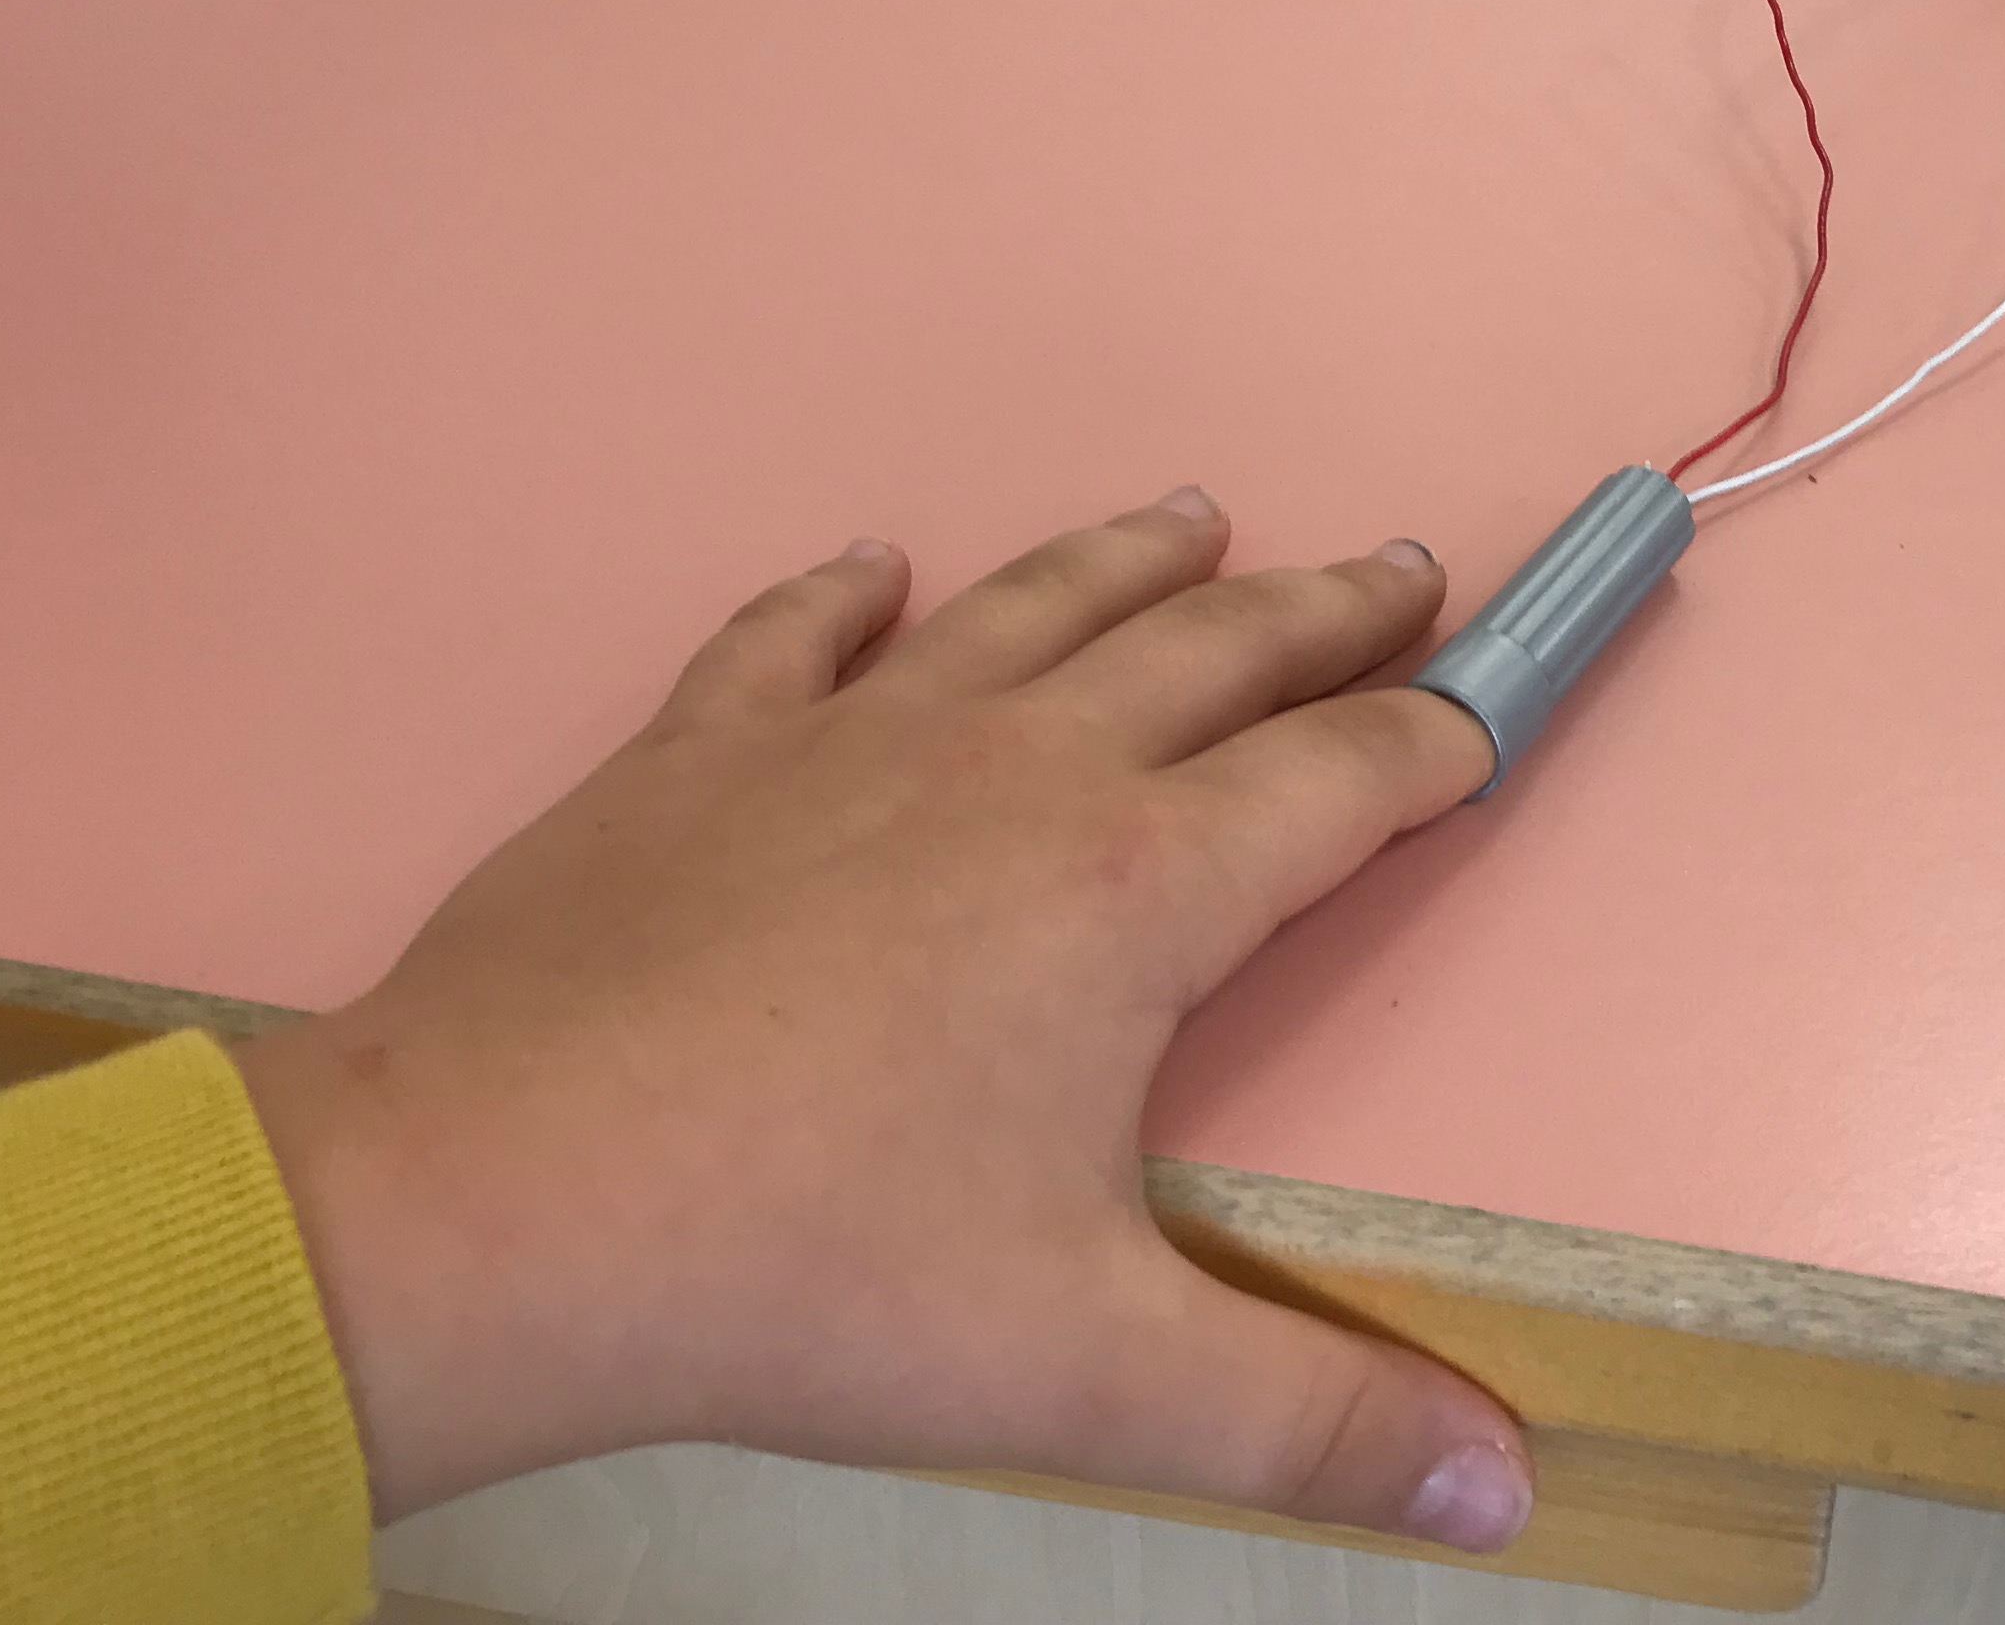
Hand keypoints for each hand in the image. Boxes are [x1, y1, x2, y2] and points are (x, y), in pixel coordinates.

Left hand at [232, 488, 1527, 1551]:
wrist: (496, 1198)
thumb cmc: (808, 1276)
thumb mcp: (1088, 1371)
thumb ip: (1311, 1421)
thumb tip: (1508, 1489)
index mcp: (1135, 888)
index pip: (1341, 781)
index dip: (1439, 739)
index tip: (1499, 706)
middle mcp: (1012, 767)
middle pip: (1212, 652)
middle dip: (1327, 610)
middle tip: (1404, 568)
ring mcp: (845, 735)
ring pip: (1027, 606)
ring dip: (1130, 559)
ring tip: (1198, 515)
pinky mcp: (698, 745)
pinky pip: (796, 632)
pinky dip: (849, 590)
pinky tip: (874, 565)